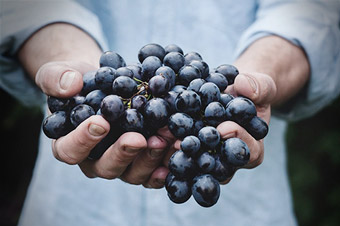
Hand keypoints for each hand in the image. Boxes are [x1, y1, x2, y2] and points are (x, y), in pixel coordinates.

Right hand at [36, 61, 175, 187]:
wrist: (105, 83)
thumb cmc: (79, 82)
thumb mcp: (59, 73)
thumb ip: (56, 79)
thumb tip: (70, 85)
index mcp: (69, 144)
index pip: (70, 150)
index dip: (83, 140)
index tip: (101, 122)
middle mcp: (95, 160)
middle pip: (106, 167)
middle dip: (123, 153)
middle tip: (138, 138)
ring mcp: (121, 163)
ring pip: (133, 173)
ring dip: (150, 158)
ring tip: (166, 139)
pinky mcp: (142, 161)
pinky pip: (154, 171)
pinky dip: (166, 164)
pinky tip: (178, 150)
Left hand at [161, 72, 276, 183]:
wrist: (231, 92)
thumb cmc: (249, 92)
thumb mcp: (261, 86)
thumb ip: (259, 87)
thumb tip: (243, 85)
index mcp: (251, 149)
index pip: (248, 152)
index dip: (237, 140)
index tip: (224, 127)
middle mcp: (227, 160)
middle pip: (216, 165)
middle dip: (200, 153)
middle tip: (184, 142)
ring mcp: (207, 158)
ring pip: (194, 163)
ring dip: (178, 152)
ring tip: (164, 138)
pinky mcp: (189, 150)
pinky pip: (178, 152)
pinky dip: (166, 144)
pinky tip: (153, 134)